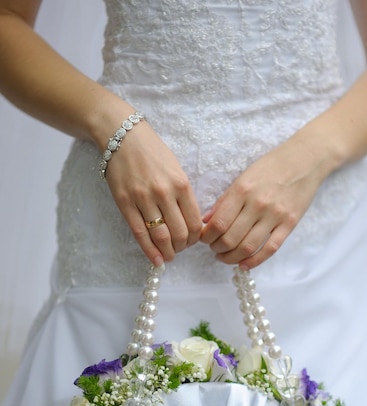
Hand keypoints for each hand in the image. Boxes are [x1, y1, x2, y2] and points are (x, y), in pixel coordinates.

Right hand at [105, 120, 201, 265]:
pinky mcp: (125, 204)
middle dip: (183, 247)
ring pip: (161, 237)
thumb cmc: (152, 152)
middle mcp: (164, 193)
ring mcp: (143, 199)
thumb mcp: (176, 170)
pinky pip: (140, 234)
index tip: (193, 241)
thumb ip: (184, 195)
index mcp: (181, 184)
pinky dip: (150, 251)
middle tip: (180, 249)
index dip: (196, 238)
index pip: (195, 222)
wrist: (122, 136)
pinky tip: (156, 260)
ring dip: (168, 252)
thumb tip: (192, 223)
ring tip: (169, 255)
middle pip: (180, 233)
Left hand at [200, 136, 327, 268]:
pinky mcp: (290, 224)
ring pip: (248, 247)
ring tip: (225, 256)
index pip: (218, 223)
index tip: (205, 239)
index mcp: (242, 190)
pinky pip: (270, 249)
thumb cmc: (270, 167)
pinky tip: (244, 264)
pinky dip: (254, 261)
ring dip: (231, 257)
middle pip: (230, 239)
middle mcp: (258, 204)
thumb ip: (224, 200)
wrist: (305, 160)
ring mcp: (275, 215)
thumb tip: (206, 221)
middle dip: (217, 249)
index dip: (207, 237)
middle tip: (214, 248)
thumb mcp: (243, 177)